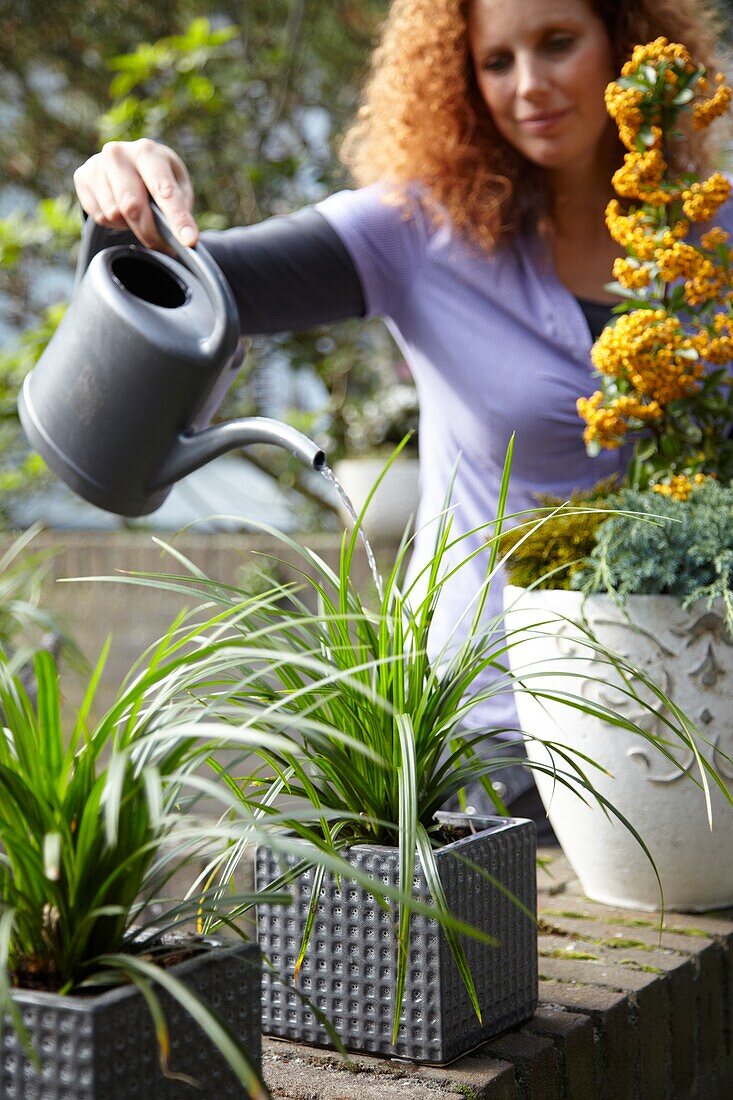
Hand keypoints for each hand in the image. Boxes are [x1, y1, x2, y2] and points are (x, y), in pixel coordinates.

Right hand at [73, 139, 198, 250]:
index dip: (178, 219)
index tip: (189, 241)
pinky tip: (119, 208)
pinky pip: (99, 216)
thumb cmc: (157, 177)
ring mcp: (97, 164)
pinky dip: (113, 222)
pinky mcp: (82, 176)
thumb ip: (180, 207)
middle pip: (133, 207)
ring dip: (129, 225)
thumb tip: (183, 237)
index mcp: (148, 152)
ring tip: (137, 213)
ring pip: (114, 215)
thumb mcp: (177, 186)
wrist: (127, 161)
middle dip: (150, 233)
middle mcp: (119, 153)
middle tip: (162, 246)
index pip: (165, 191)